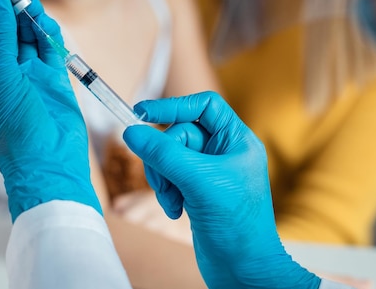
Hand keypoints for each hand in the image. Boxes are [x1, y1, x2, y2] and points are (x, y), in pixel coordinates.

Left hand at [0, 0, 100, 220]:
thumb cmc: (15, 129)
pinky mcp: (52, 76)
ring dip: (31, 13)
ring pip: (28, 30)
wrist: (50, 161)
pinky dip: (48, 31)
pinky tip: (46, 22)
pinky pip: (49, 45)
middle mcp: (0, 68)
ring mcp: (27, 72)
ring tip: (34, 1)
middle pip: (5, 22)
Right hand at [123, 92, 319, 288]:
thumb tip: (132, 132)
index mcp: (237, 140)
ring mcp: (209, 172)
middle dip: (165, 158)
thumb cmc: (237, 225)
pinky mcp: (196, 191)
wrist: (243, 270)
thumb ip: (165, 154)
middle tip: (163, 180)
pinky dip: (166, 192)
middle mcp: (224, 152)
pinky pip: (170, 177)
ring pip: (170, 157)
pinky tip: (176, 211)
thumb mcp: (199, 182)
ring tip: (171, 200)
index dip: (174, 106)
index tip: (142, 112)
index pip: (204, 106)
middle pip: (179, 134)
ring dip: (163, 178)